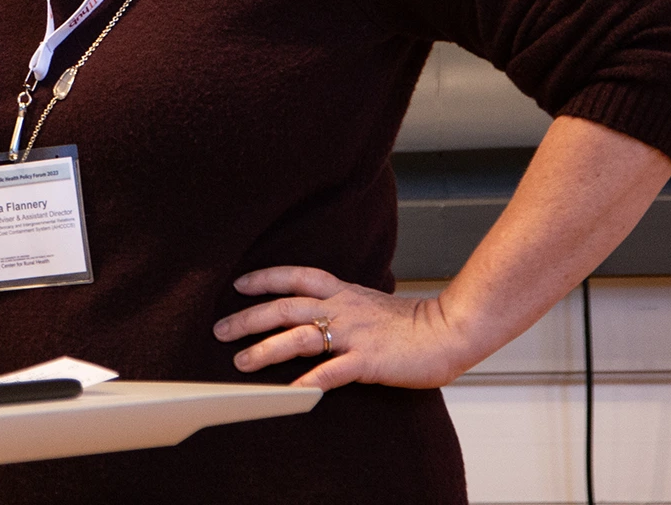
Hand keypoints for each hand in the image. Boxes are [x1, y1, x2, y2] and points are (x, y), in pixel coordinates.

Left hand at [211, 266, 476, 390]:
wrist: (450, 330)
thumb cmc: (414, 323)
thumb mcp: (371, 304)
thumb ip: (344, 307)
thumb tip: (320, 315)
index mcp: (344, 292)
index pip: (296, 277)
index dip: (265, 278)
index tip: (239, 284)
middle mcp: (343, 308)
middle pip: (285, 307)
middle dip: (249, 318)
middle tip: (221, 330)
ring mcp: (353, 334)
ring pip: (298, 337)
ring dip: (265, 350)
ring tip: (241, 362)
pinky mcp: (367, 361)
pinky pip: (330, 372)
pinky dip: (308, 382)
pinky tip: (289, 393)